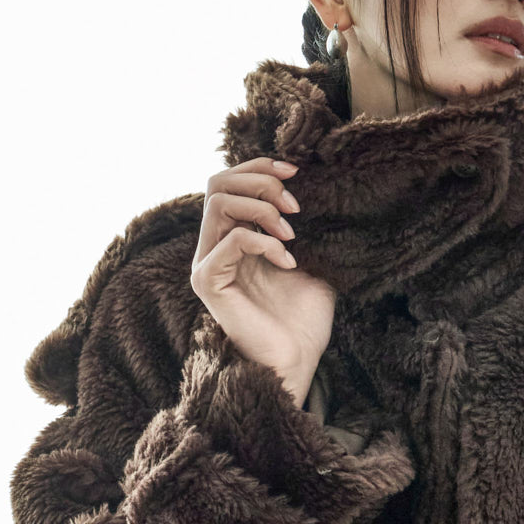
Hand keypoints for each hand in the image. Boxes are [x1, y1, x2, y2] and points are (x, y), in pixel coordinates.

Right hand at [190, 157, 336, 401]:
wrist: (298, 358)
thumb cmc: (303, 317)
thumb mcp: (310, 258)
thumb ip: (301, 225)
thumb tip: (316, 186)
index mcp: (233, 236)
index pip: (229, 181)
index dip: (260, 166)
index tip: (297, 171)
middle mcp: (214, 246)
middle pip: (217, 183)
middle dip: (260, 181)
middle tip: (295, 206)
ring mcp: (207, 264)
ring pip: (217, 204)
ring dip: (262, 209)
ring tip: (292, 234)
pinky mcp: (208, 282)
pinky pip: (230, 241)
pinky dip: (264, 242)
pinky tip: (289, 261)